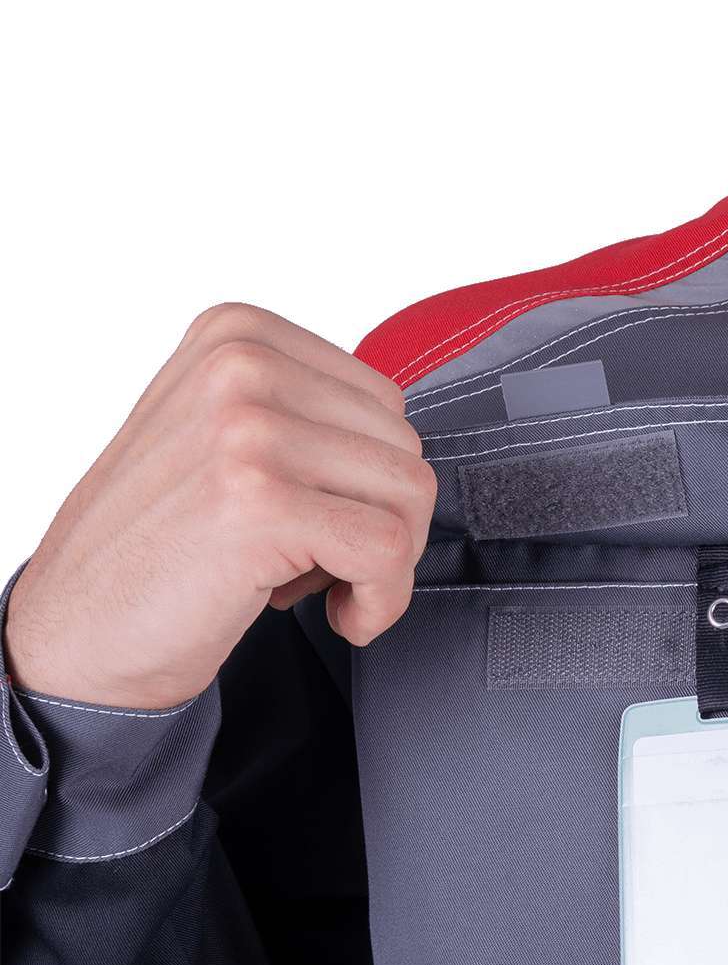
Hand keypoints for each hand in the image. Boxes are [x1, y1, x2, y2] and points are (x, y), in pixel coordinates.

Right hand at [2, 303, 436, 708]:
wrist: (80, 629)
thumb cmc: (160, 545)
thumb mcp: (222, 436)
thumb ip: (302, 412)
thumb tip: (402, 439)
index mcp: (237, 334)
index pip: (384, 401)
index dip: (371, 479)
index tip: (319, 520)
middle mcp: (241, 366)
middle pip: (404, 446)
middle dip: (383, 521)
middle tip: (317, 562)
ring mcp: (248, 430)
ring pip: (409, 496)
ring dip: (384, 564)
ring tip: (316, 584)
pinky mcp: (261, 503)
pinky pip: (388, 551)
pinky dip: (380, 601)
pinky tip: (335, 615)